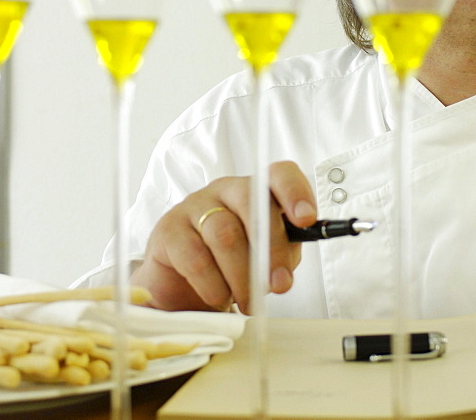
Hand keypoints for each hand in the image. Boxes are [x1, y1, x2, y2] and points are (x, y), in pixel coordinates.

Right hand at [131, 161, 316, 313]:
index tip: (306, 219)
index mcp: (256, 191)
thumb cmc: (231, 266)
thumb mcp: (265, 259)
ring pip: (224, 233)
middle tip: (279, 285)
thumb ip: (281, 256)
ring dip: (242, 275)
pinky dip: (212, 284)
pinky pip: (194, 257)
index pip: (278, 175)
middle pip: (253, 204)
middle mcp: (225, 190)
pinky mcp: (168, 230)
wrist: (183, 287)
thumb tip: (284, 273)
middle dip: (272, 249)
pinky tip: (218, 297)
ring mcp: (194, 206)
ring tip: (248, 300)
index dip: (295, 192)